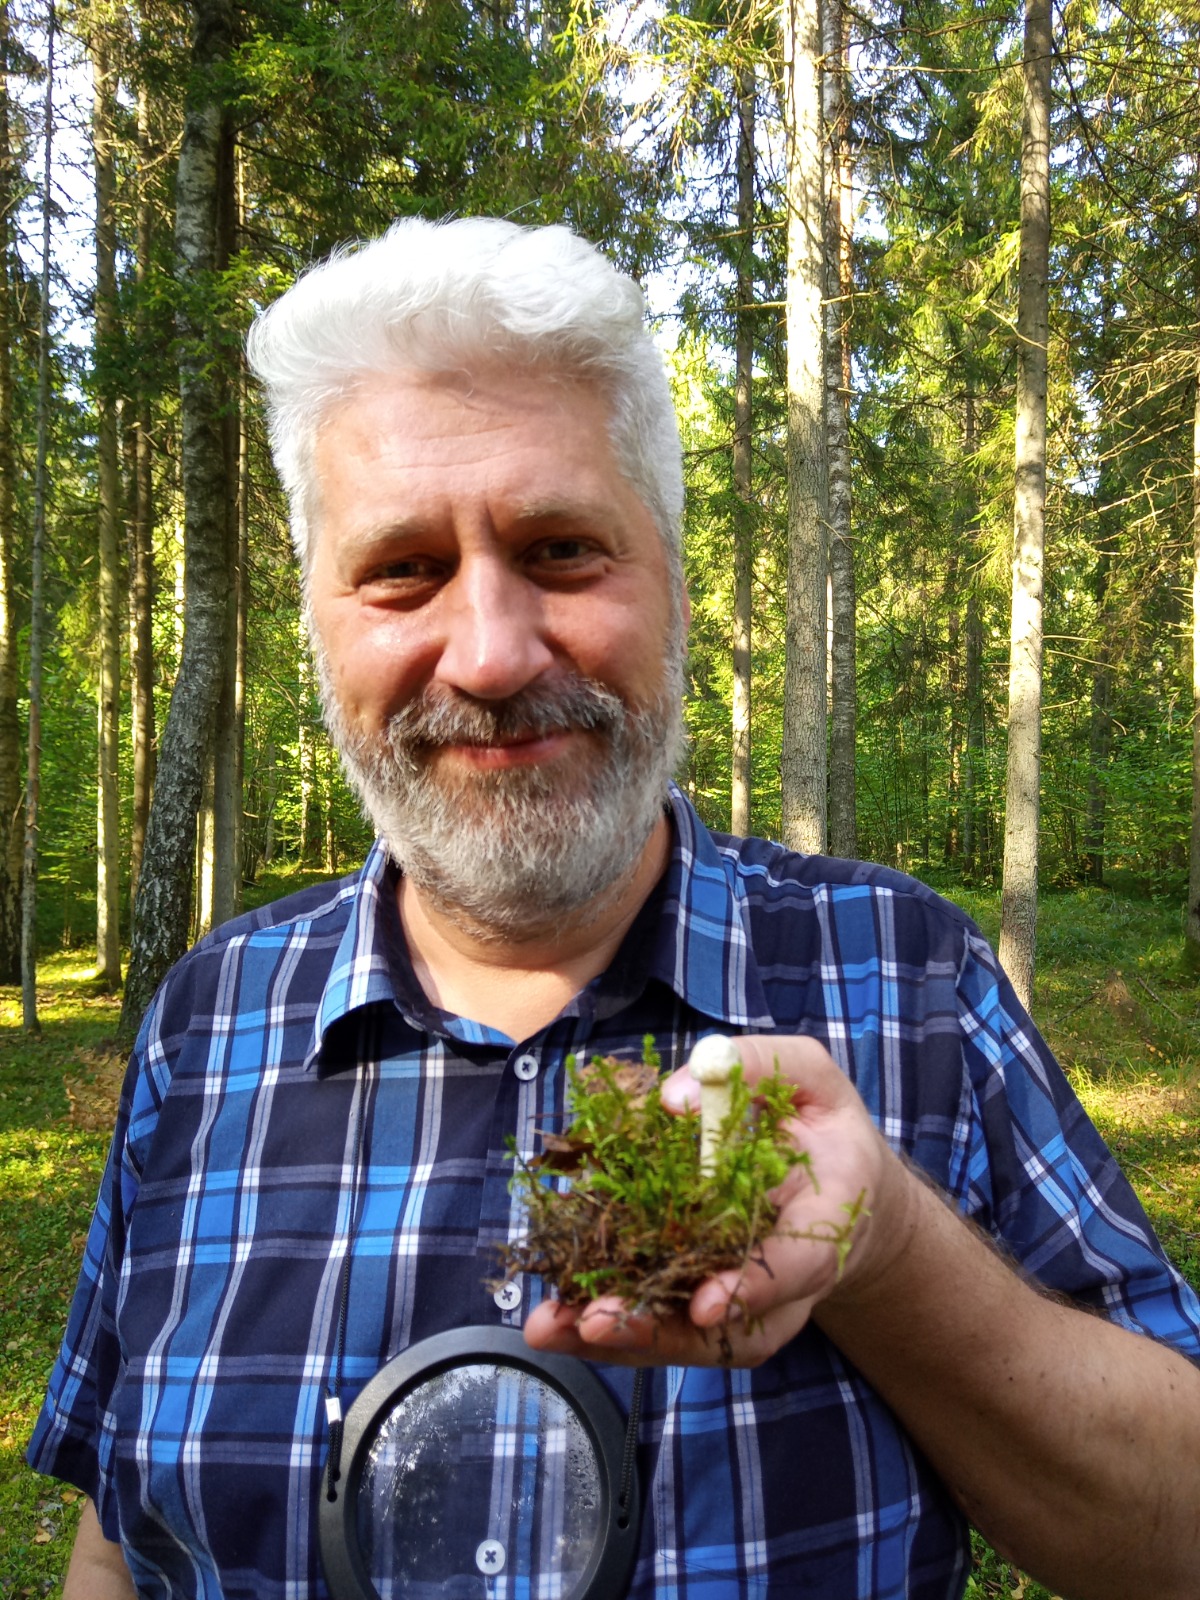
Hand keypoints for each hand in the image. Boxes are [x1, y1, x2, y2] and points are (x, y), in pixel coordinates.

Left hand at [523, 1034, 917, 1366]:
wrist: (840, 1183)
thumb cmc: (819, 1122)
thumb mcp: (806, 1075)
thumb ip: (750, 1068)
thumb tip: (674, 1097)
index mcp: (828, 1219)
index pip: (802, 1265)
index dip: (756, 1286)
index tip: (706, 1302)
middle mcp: (791, 1281)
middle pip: (734, 1330)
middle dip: (662, 1330)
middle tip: (598, 1321)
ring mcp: (750, 1303)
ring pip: (692, 1341)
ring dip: (620, 1337)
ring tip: (554, 1326)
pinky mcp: (710, 1304)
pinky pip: (664, 1327)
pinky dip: (610, 1329)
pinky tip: (557, 1321)